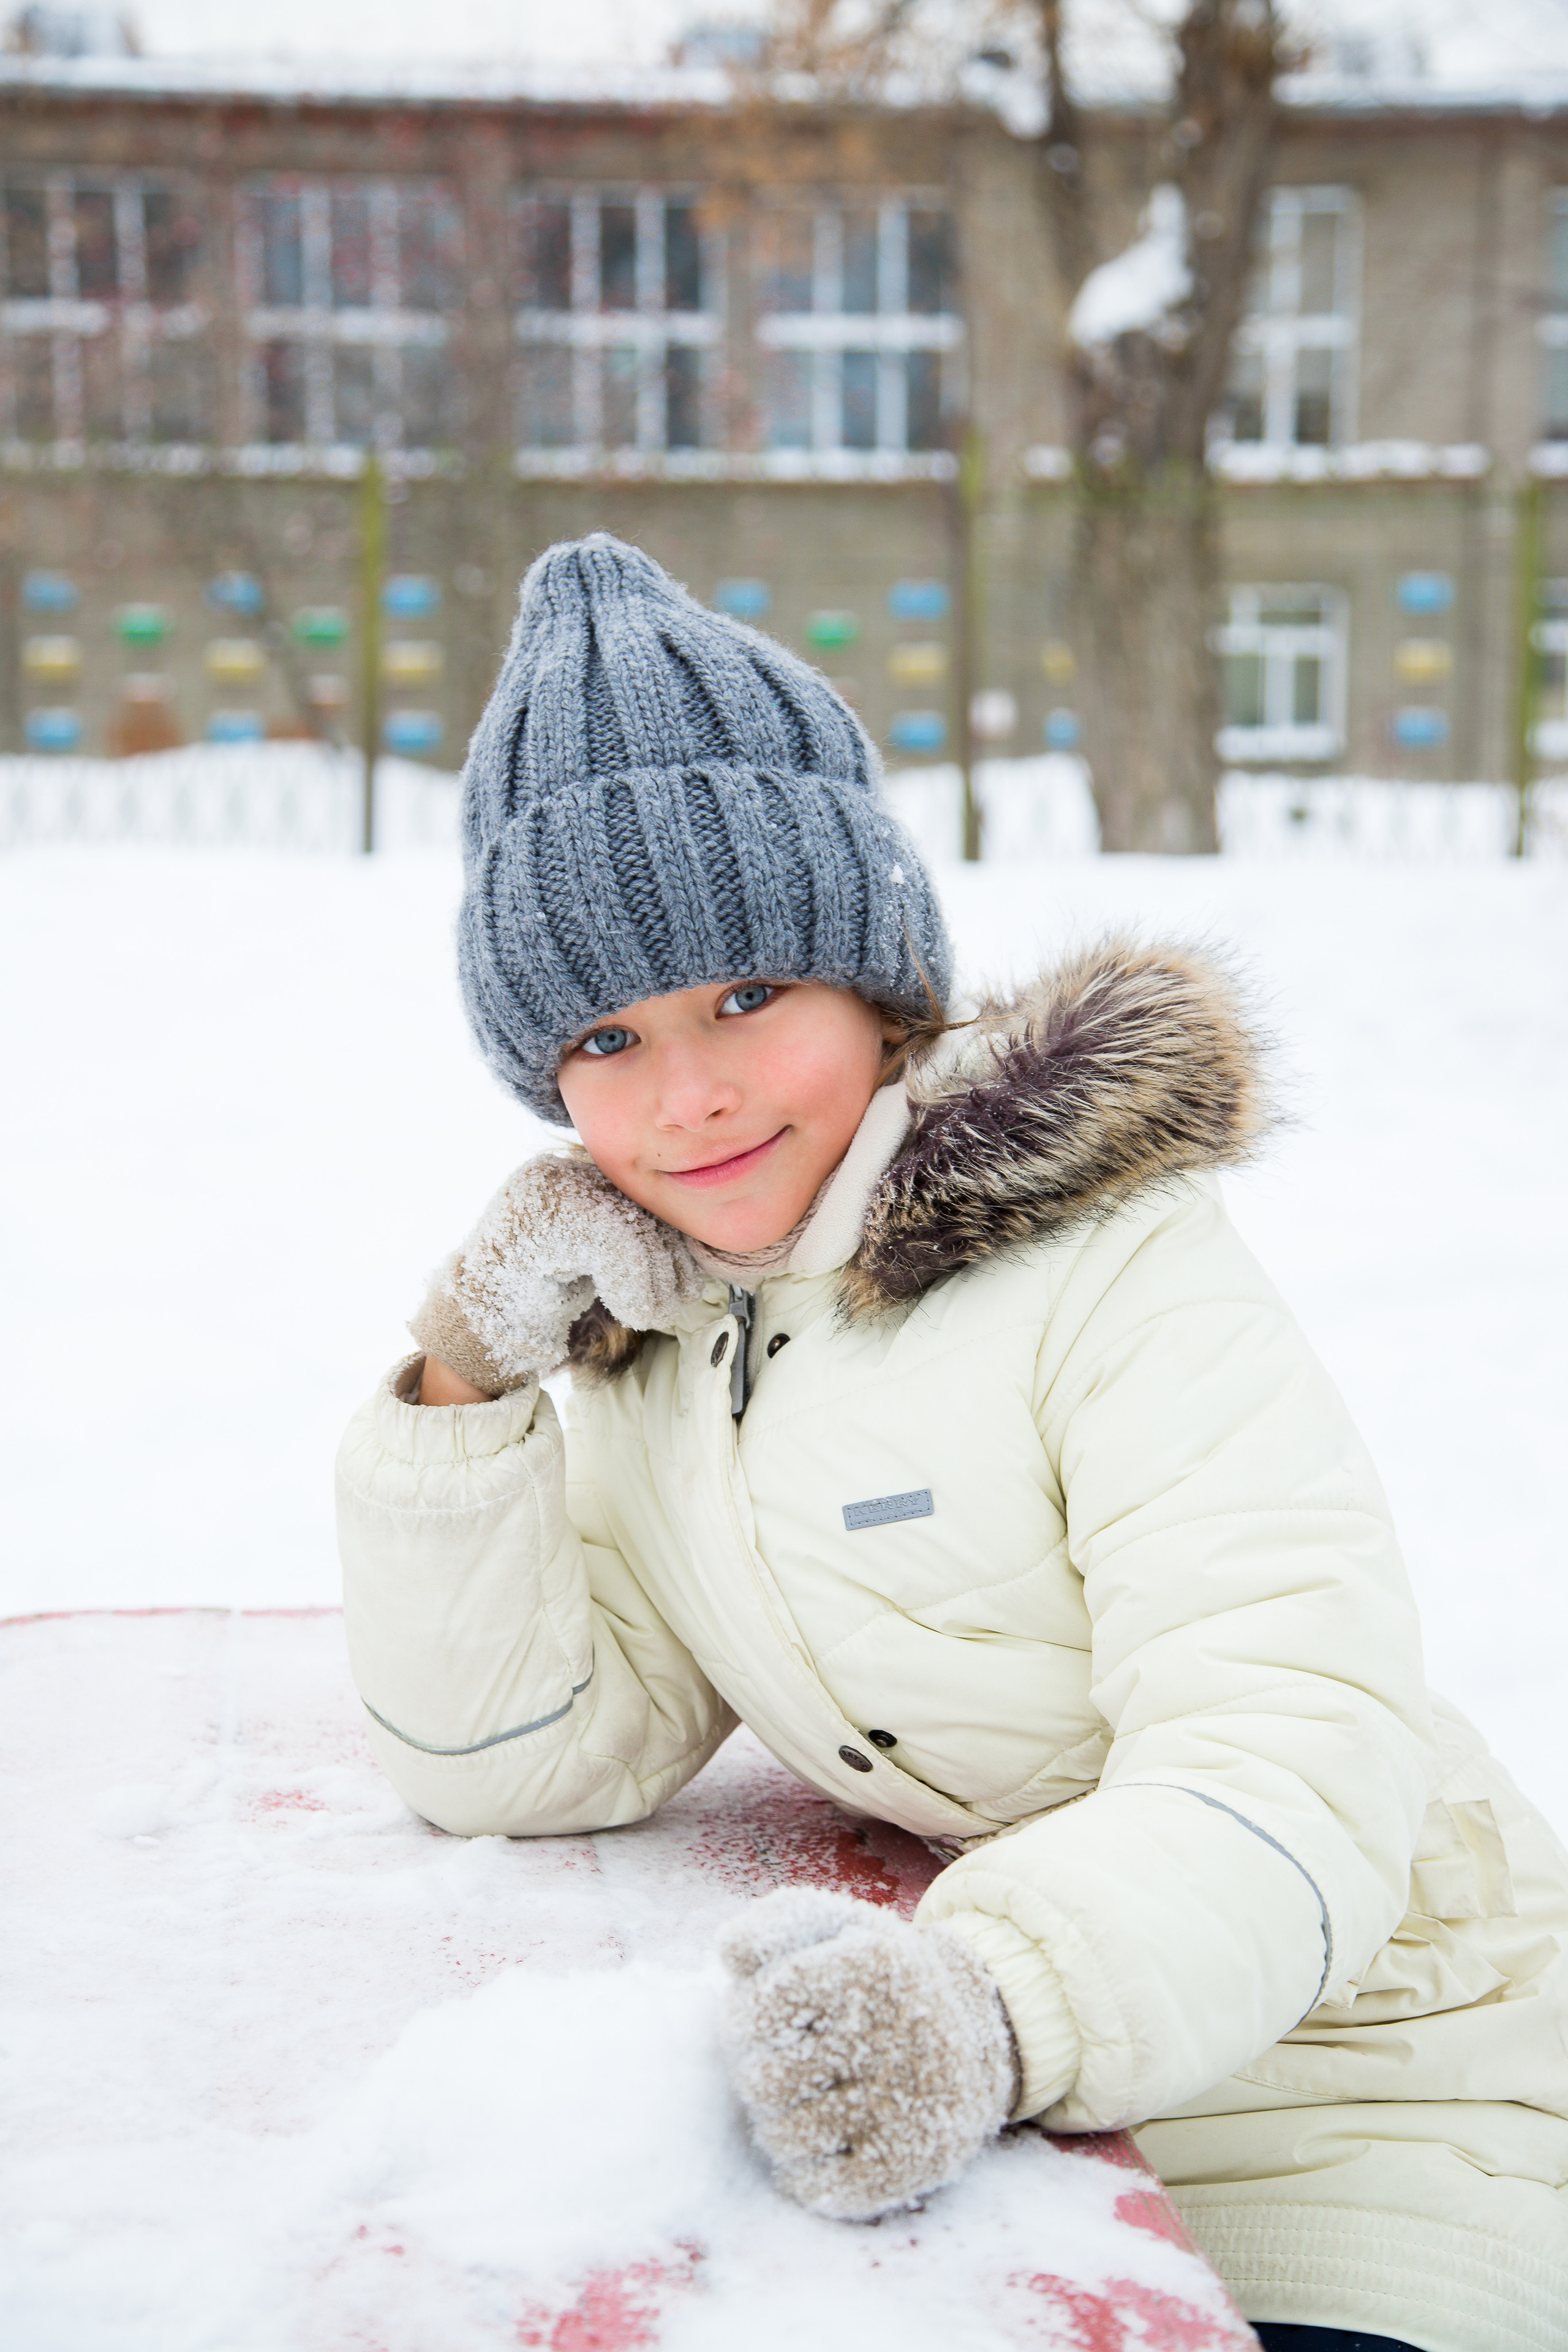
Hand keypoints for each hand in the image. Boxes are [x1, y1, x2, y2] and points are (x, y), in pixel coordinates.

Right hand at [409, 1152, 701, 1396]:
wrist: (479, 1327)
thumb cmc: (541, 1297)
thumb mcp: (593, 1259)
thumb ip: (631, 1237)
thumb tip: (698, 1244)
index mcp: (573, 1174)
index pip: (644, 1196)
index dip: (672, 1240)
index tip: (682, 1281)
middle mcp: (559, 1171)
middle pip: (644, 1208)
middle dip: (672, 1262)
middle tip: (673, 1303)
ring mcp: (547, 1191)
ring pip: (636, 1228)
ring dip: (657, 1284)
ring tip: (651, 1314)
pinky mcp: (545, 1219)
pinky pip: (619, 1244)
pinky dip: (637, 1288)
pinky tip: (629, 1313)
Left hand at [719, 1887, 1017, 2219]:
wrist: (972, 2036)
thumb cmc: (876, 1978)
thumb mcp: (836, 1928)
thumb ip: (773, 1925)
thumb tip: (728, 1953)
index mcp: (874, 1966)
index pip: (765, 2007)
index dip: (742, 2018)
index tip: (758, 2017)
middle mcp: (898, 2034)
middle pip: (764, 2081)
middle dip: (756, 2072)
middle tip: (780, 2061)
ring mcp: (907, 2107)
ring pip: (784, 2137)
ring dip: (774, 2122)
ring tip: (800, 2099)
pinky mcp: (909, 2166)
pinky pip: (818, 2187)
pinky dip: (800, 2171)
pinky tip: (819, 2140)